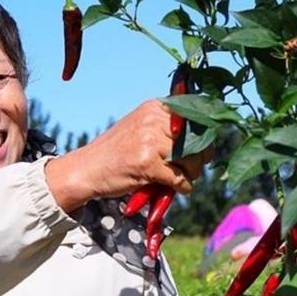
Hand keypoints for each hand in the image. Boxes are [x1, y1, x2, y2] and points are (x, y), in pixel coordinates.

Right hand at [45, 99, 205, 211]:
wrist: (86, 169)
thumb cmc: (117, 153)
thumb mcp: (142, 129)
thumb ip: (170, 128)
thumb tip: (210, 137)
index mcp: (154, 107)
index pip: (196, 116)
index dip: (205, 134)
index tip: (205, 147)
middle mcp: (153, 119)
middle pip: (198, 139)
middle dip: (200, 158)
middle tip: (191, 168)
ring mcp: (150, 140)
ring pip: (192, 160)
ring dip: (191, 174)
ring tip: (179, 178)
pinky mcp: (148, 163)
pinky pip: (180, 179)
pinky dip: (182, 188)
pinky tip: (174, 188)